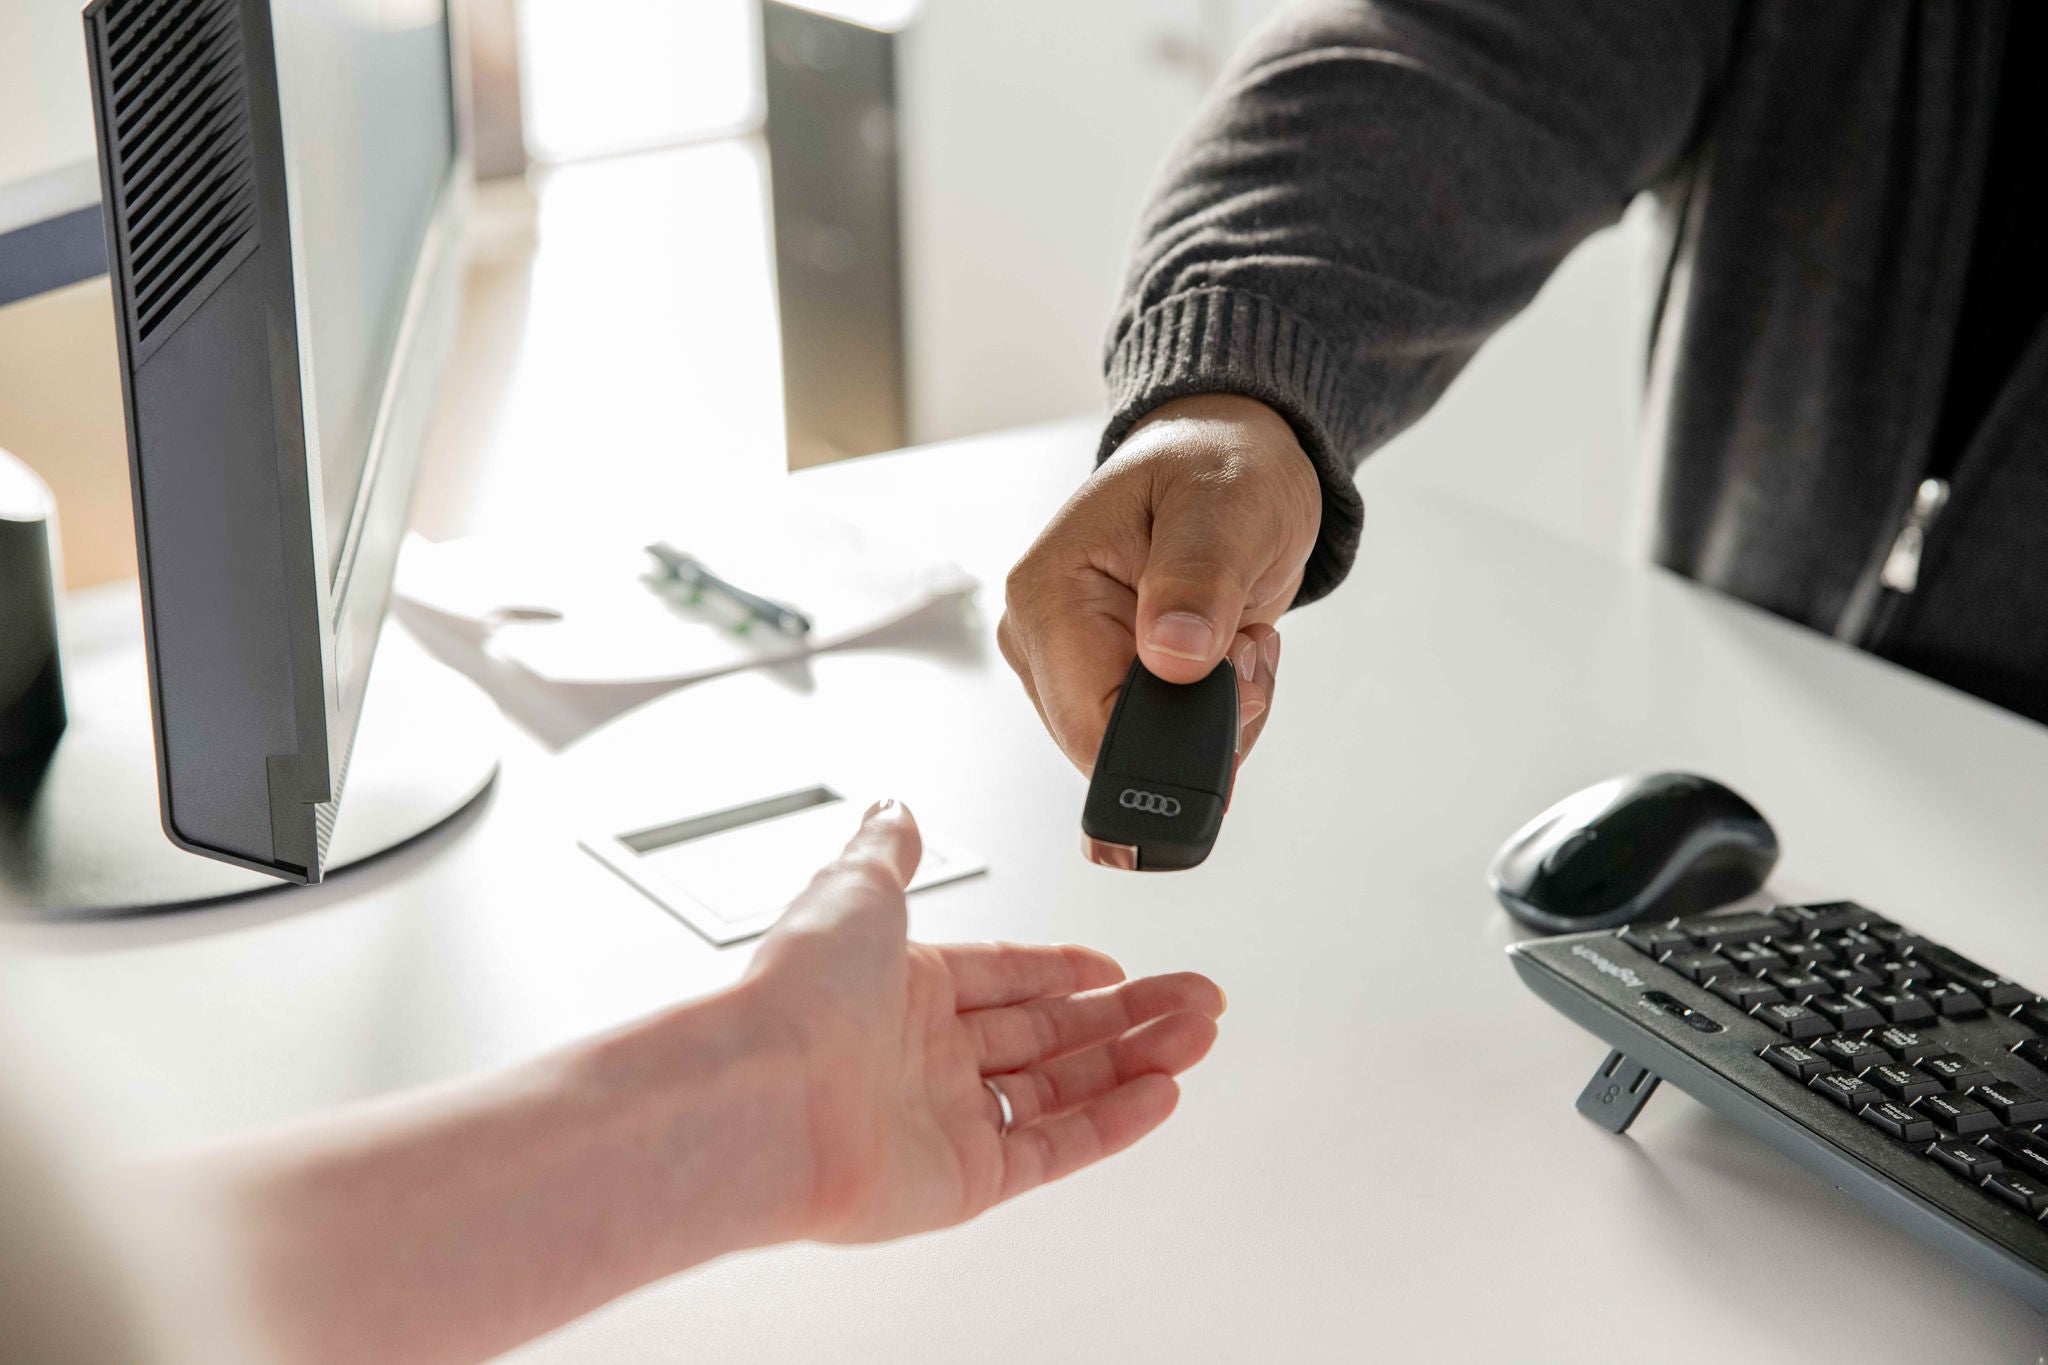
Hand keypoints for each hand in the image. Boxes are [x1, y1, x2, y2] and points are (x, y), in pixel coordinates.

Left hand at [745, 801, 1225, 1242]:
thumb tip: (893, 810)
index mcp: (903, 987)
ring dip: (1137, 1061)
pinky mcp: (965, 1179)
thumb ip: (888, 851)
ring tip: (1199, 1036)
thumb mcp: (853, 888)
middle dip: (1129, 1014)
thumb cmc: (797, 994)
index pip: (1007, 977)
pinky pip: (1056, 1147)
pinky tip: (1163, 1092)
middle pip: (1050, 1032)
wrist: (766, 1097)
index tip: (1118, 969)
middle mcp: (926, 1053)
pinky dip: (1114, 1122)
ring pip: (1064, 1087)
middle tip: (1196, 1000)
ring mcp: (948, 1118)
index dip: (1066, 971)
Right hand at [999, 393, 1320, 772]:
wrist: (1226, 457)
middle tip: (1243, 642)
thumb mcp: (1226, 505)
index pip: (1090, 726)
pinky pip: (1165, 735)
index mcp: (1047, 594)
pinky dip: (1216, 707)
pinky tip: (1227, 648)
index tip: (1235, 675)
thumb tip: (1175, 656)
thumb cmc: (1218, 462)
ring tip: (1237, 632)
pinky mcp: (1107, 679)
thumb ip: (1199, 581)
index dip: (1176, 729)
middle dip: (1204, 716)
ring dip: (1218, 710)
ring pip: (1147, 748)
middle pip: (1119, 747)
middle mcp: (1044, 639)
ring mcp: (1072, 666)